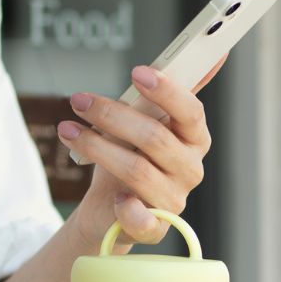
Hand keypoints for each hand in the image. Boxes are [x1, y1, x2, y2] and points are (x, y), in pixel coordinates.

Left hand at [59, 55, 226, 248]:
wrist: (110, 206)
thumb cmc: (131, 155)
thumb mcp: (144, 119)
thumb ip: (168, 91)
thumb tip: (212, 54)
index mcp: (195, 139)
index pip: (191, 112)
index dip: (166, 91)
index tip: (137, 73)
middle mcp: (190, 169)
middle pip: (155, 138)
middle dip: (112, 116)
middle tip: (79, 100)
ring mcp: (174, 200)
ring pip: (137, 170)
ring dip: (96, 147)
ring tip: (69, 131)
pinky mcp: (155, 227)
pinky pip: (141, 218)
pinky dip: (126, 207)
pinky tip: (113, 197)